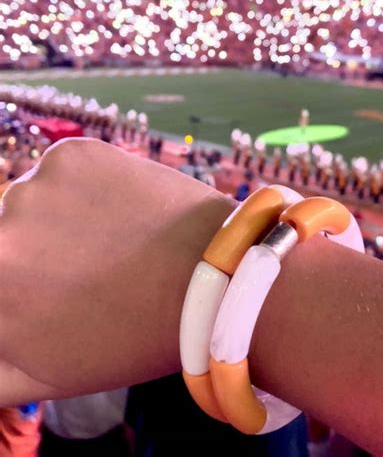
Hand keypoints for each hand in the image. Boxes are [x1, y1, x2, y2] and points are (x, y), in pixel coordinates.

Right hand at [0, 138, 231, 404]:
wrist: (214, 280)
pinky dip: (88, 186)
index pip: (3, 275)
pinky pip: (66, 170)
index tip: (56, 284)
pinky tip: (125, 209)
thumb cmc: (135, 337)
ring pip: (35, 201)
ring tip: (113, 239)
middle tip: (87, 265)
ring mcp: (34, 188)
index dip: (28, 284)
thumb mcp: (48, 376)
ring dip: (62, 217)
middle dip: (38, 251)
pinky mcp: (73, 154)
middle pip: (7, 236)